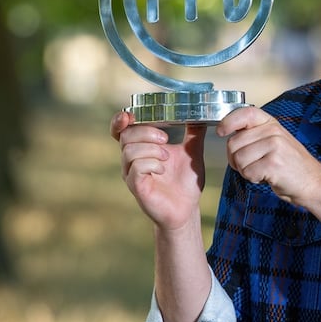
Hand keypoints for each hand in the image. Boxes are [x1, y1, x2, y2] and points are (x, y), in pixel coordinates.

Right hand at [111, 111, 206, 230]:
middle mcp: (132, 160)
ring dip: (151, 149)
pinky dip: (152, 164)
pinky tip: (163, 169)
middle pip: (125, 136)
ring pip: (129, 151)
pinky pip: (136, 168)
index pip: (121, 130)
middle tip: (165, 139)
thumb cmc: (185, 181)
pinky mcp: (136, 186)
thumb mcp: (192, 151)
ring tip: (167, 157)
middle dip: (146, 132)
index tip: (131, 115)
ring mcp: (131, 174)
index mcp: (141, 148)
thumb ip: (194, 132)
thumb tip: (200, 112)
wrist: (187, 208)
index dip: (120, 120)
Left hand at [217, 107, 320, 204]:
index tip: (221, 131)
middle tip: (252, 165)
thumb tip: (229, 133)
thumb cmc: (291, 165)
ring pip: (238, 159)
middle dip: (235, 159)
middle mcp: (273, 132)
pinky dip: (253, 179)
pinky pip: (248, 172)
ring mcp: (274, 146)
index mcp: (272, 124)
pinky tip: (267, 177)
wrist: (313, 183)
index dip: (229, 121)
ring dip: (245, 171)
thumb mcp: (276, 141)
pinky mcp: (273, 164)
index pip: (245, 113)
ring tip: (262, 170)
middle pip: (234, 143)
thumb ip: (255, 134)